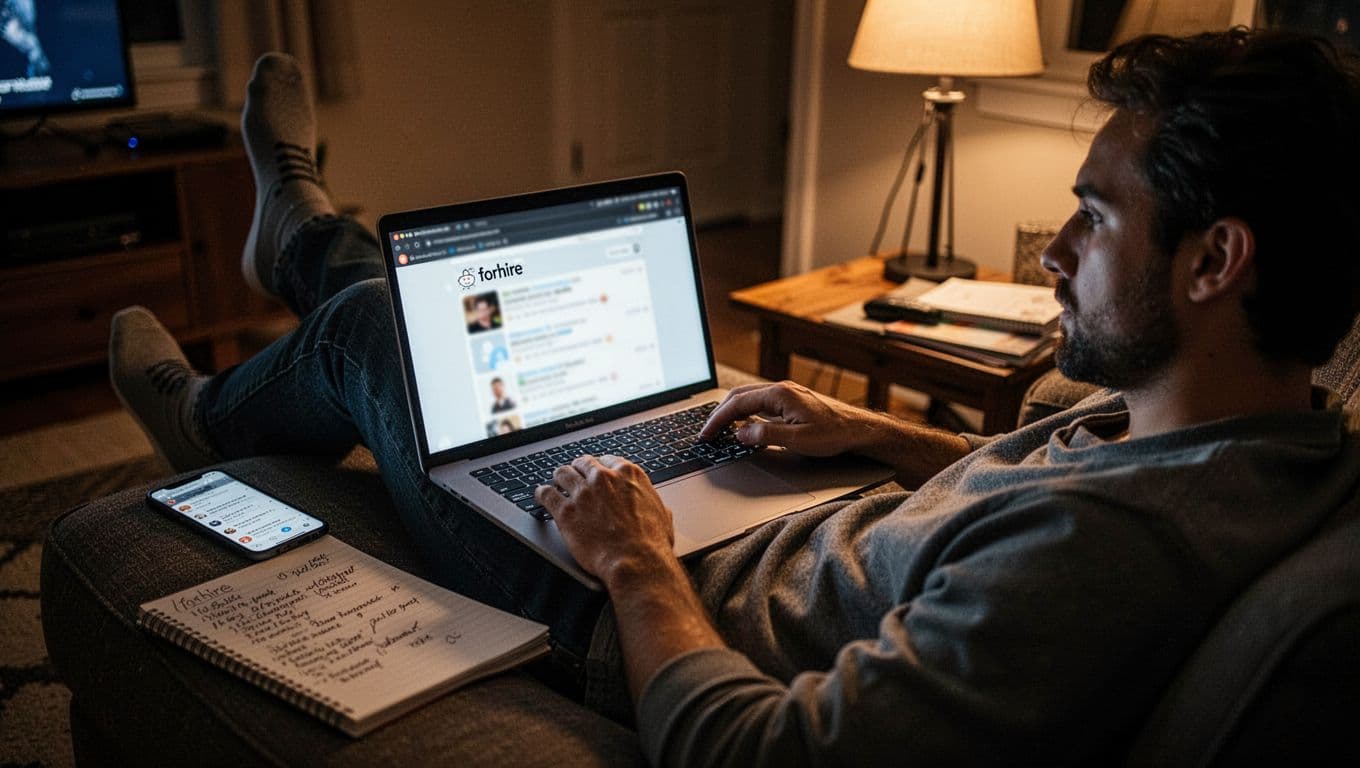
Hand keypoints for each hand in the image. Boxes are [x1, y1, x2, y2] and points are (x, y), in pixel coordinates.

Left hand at [535, 454, 676, 584]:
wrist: (636, 561)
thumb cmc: (651, 543)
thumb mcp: (662, 515)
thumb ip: (653, 504)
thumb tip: (659, 509)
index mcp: (628, 474)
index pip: (606, 460)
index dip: (599, 468)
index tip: (594, 474)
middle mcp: (603, 478)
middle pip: (582, 463)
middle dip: (578, 471)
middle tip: (575, 479)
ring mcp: (583, 493)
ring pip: (562, 473)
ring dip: (559, 479)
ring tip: (556, 484)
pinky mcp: (565, 511)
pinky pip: (546, 494)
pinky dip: (542, 494)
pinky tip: (541, 496)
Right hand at [699, 380, 889, 456]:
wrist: (858, 429)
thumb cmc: (834, 434)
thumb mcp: (797, 440)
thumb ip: (765, 435)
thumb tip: (740, 433)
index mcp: (779, 394)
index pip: (737, 404)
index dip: (717, 420)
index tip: (706, 434)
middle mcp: (780, 389)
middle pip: (738, 396)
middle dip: (719, 414)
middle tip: (707, 432)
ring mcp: (785, 394)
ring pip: (748, 398)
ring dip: (730, 412)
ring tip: (719, 429)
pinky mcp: (790, 401)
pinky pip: (759, 403)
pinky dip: (744, 412)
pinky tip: (743, 425)